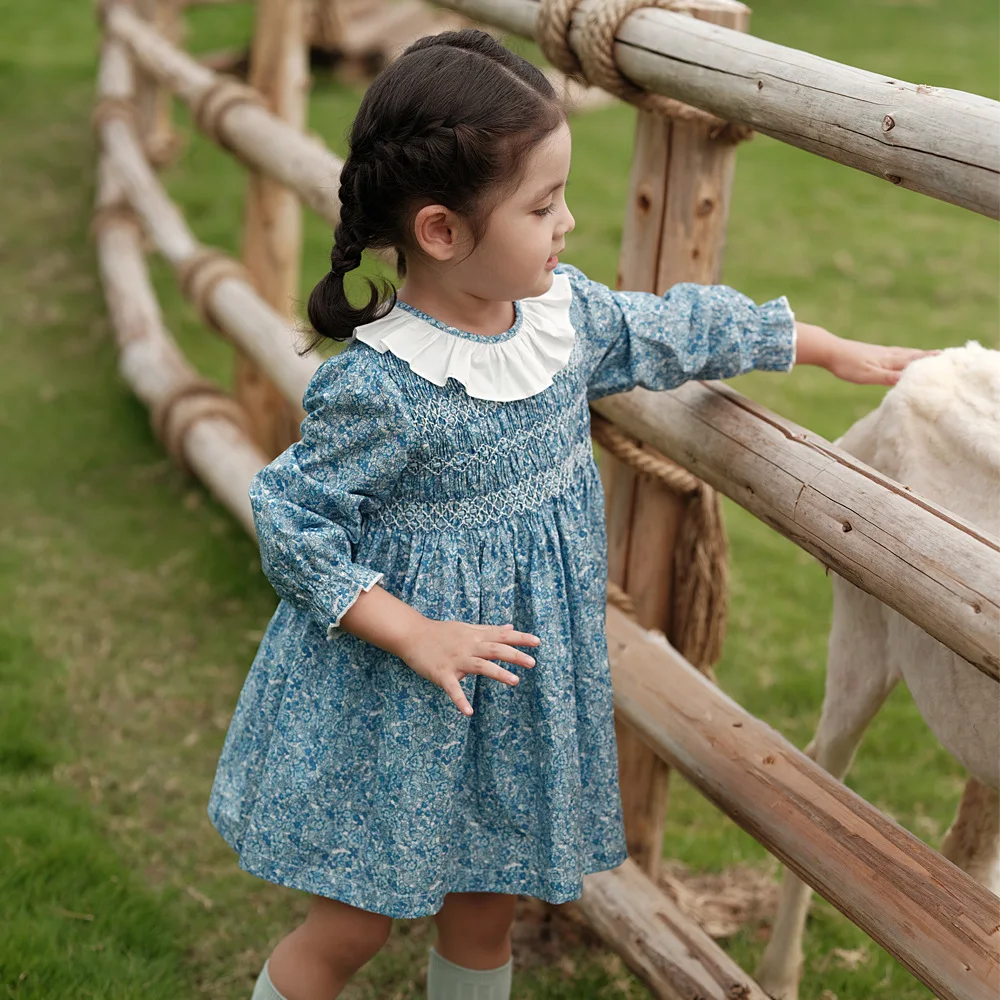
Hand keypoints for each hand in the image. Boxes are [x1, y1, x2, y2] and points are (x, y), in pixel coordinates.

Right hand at [398, 620, 539, 716]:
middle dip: (514, 655)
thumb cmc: (441, 633)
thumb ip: (489, 629)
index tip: (538, 642)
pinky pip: (453, 689)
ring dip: (498, 673)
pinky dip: (460, 700)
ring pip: (480, 666)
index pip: (501, 636)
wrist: (412, 635)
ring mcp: (456, 660)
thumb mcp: (467, 628)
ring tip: (515, 681)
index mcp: (475, 636)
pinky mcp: (442, 674)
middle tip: (532, 663)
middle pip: (495, 649)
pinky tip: (469, 712)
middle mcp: (468, 647)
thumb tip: (511, 627)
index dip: (520, 638)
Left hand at [794, 321, 935, 385]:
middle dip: (931, 357)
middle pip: (915, 355)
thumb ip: (888, 378)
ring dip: (920, 355)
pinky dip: (906, 355)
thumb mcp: (868, 375)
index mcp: (891, 360)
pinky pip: (896, 354)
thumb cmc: (847, 365)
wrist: (829, 350)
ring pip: (906, 353)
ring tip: (932, 356)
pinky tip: (903, 356)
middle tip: (948, 358)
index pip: (916, 361)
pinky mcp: (874, 353)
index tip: (950, 362)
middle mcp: (889, 354)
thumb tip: (909, 380)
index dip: (932, 362)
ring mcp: (882, 352)